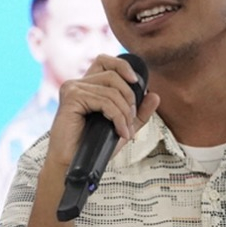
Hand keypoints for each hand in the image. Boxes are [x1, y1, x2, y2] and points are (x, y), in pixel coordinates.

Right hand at [46, 54, 158, 171]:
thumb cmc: (93, 147)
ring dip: (125, 112)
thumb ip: (138, 112)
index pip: (104, 61)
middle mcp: (77, 84)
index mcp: (86, 87)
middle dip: (129, 97)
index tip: (136, 81)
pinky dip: (117, 118)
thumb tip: (154, 95)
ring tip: (125, 130)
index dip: (122, 65)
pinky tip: (120, 132)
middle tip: (130, 120)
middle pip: (113, 75)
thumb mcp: (122, 127)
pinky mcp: (71, 98)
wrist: (74, 165)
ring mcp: (72, 89)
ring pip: (111, 90)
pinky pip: (104, 101)